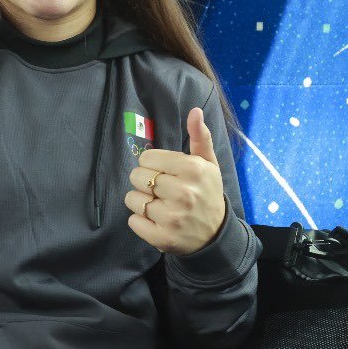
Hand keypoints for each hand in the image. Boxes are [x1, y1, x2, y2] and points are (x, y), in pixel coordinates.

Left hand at [124, 107, 225, 254]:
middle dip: (145, 182)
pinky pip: (132, 221)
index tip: (164, 173)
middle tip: (161, 190)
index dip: (152, 165)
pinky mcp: (162, 237)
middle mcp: (182, 192)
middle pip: (137, 177)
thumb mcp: (208, 164)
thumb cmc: (207, 193)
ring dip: (141, 202)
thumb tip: (195, 111)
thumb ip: (200, 137)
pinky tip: (155, 220)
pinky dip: (139, 221)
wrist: (215, 234)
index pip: (147, 158)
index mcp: (193, 169)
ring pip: (132, 199)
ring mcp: (171, 217)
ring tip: (159, 206)